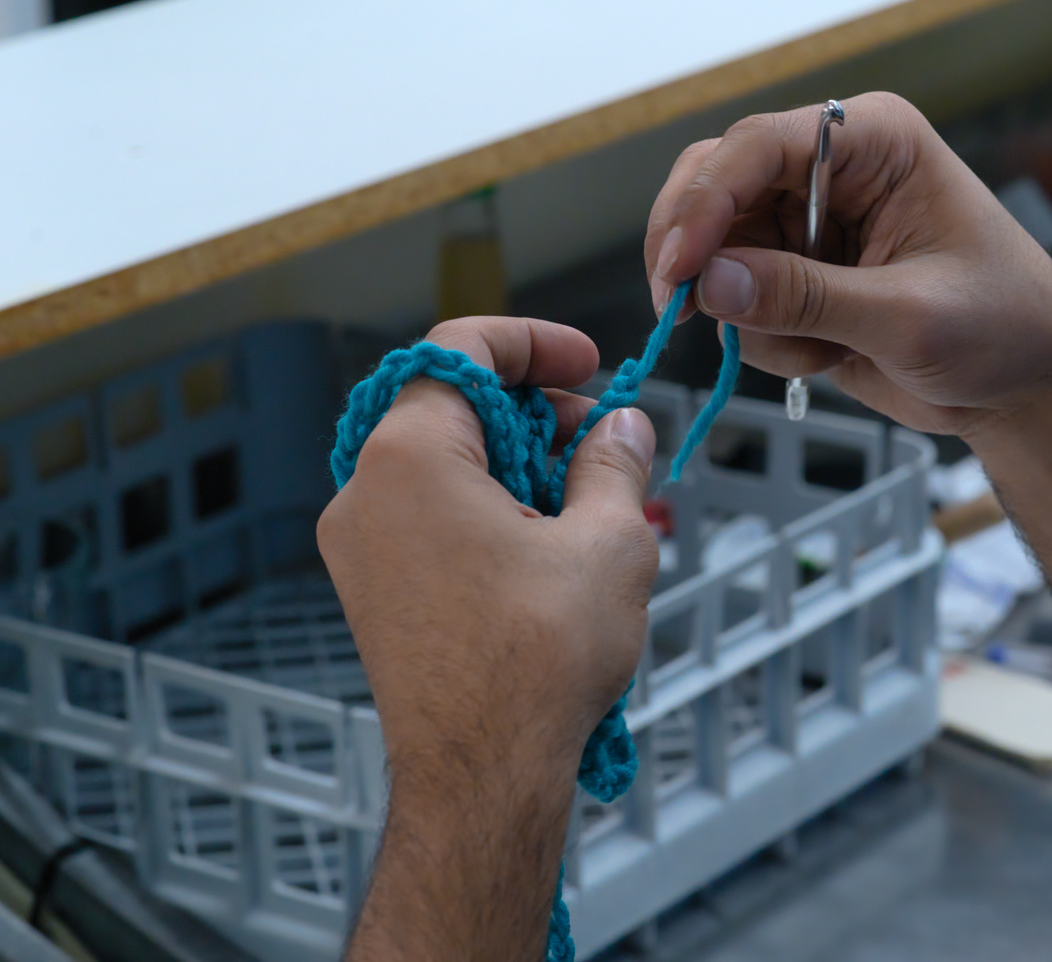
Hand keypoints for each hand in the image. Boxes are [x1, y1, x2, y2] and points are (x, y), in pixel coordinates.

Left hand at [317, 316, 659, 795]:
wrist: (482, 778)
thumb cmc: (539, 660)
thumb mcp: (608, 542)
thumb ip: (614, 463)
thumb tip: (622, 426)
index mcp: (408, 458)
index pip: (459, 349)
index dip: (533, 342)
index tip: (591, 364)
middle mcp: (364, 494)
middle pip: (453, 409)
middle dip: (537, 413)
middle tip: (606, 446)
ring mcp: (361, 549)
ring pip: (445, 467)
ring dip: (521, 467)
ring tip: (591, 512)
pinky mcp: (375, 594)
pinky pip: (432, 519)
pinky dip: (491, 512)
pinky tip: (551, 553)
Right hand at [645, 92, 1051, 437]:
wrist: (1026, 388)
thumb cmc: (1004, 326)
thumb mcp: (911, 317)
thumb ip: (810, 299)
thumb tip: (713, 283)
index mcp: (874, 142)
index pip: (758, 146)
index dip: (705, 200)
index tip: (679, 267)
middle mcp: (830, 172)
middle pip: (714, 187)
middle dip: (697, 254)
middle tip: (682, 311)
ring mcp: (808, 228)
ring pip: (716, 255)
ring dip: (749, 316)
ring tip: (821, 350)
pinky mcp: (796, 280)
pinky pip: (737, 305)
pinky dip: (765, 342)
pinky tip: (827, 358)